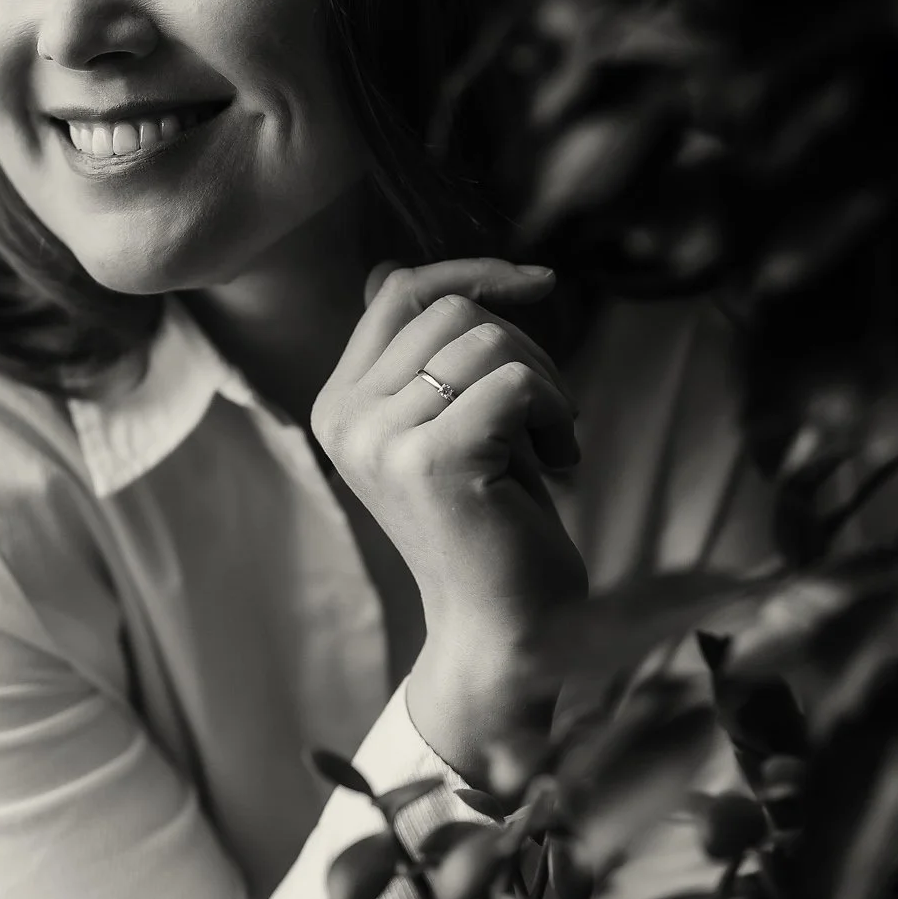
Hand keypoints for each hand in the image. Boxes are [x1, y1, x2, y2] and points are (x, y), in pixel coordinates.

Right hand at [311, 257, 585, 650]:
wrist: (502, 629)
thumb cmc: (489, 523)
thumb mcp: (444, 420)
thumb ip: (416, 355)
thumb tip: (386, 269)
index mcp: (338, 405)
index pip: (400, 290)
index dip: (474, 272)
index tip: (538, 284)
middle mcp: (345, 419)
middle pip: (450, 309)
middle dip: (524, 346)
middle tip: (547, 415)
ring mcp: (381, 440)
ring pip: (485, 340)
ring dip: (544, 382)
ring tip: (551, 441)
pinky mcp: (432, 460)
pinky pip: (513, 383)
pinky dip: (554, 411)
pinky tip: (558, 461)